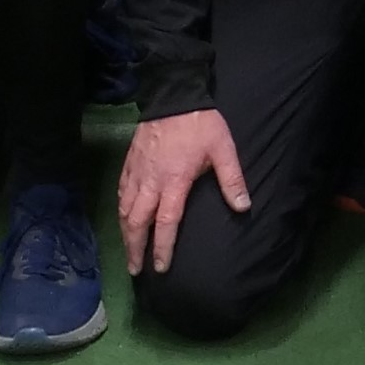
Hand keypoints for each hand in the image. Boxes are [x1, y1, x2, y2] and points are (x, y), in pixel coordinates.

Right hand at [116, 104, 247, 274]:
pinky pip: (120, 191)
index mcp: (174, 181)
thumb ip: (232, 180)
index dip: (163, 247)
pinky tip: (123, 217)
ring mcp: (137, 171)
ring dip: (125, 233)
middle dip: (135, 248)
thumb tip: (243, 208)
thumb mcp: (223, 149)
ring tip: (128, 251)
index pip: (166, 223)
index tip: (160, 268)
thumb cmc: (201, 124)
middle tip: (134, 269)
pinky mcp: (130, 161)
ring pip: (125, 209)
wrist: (174, 94)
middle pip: (137, 222)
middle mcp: (150, 181)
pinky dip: (120, 209)